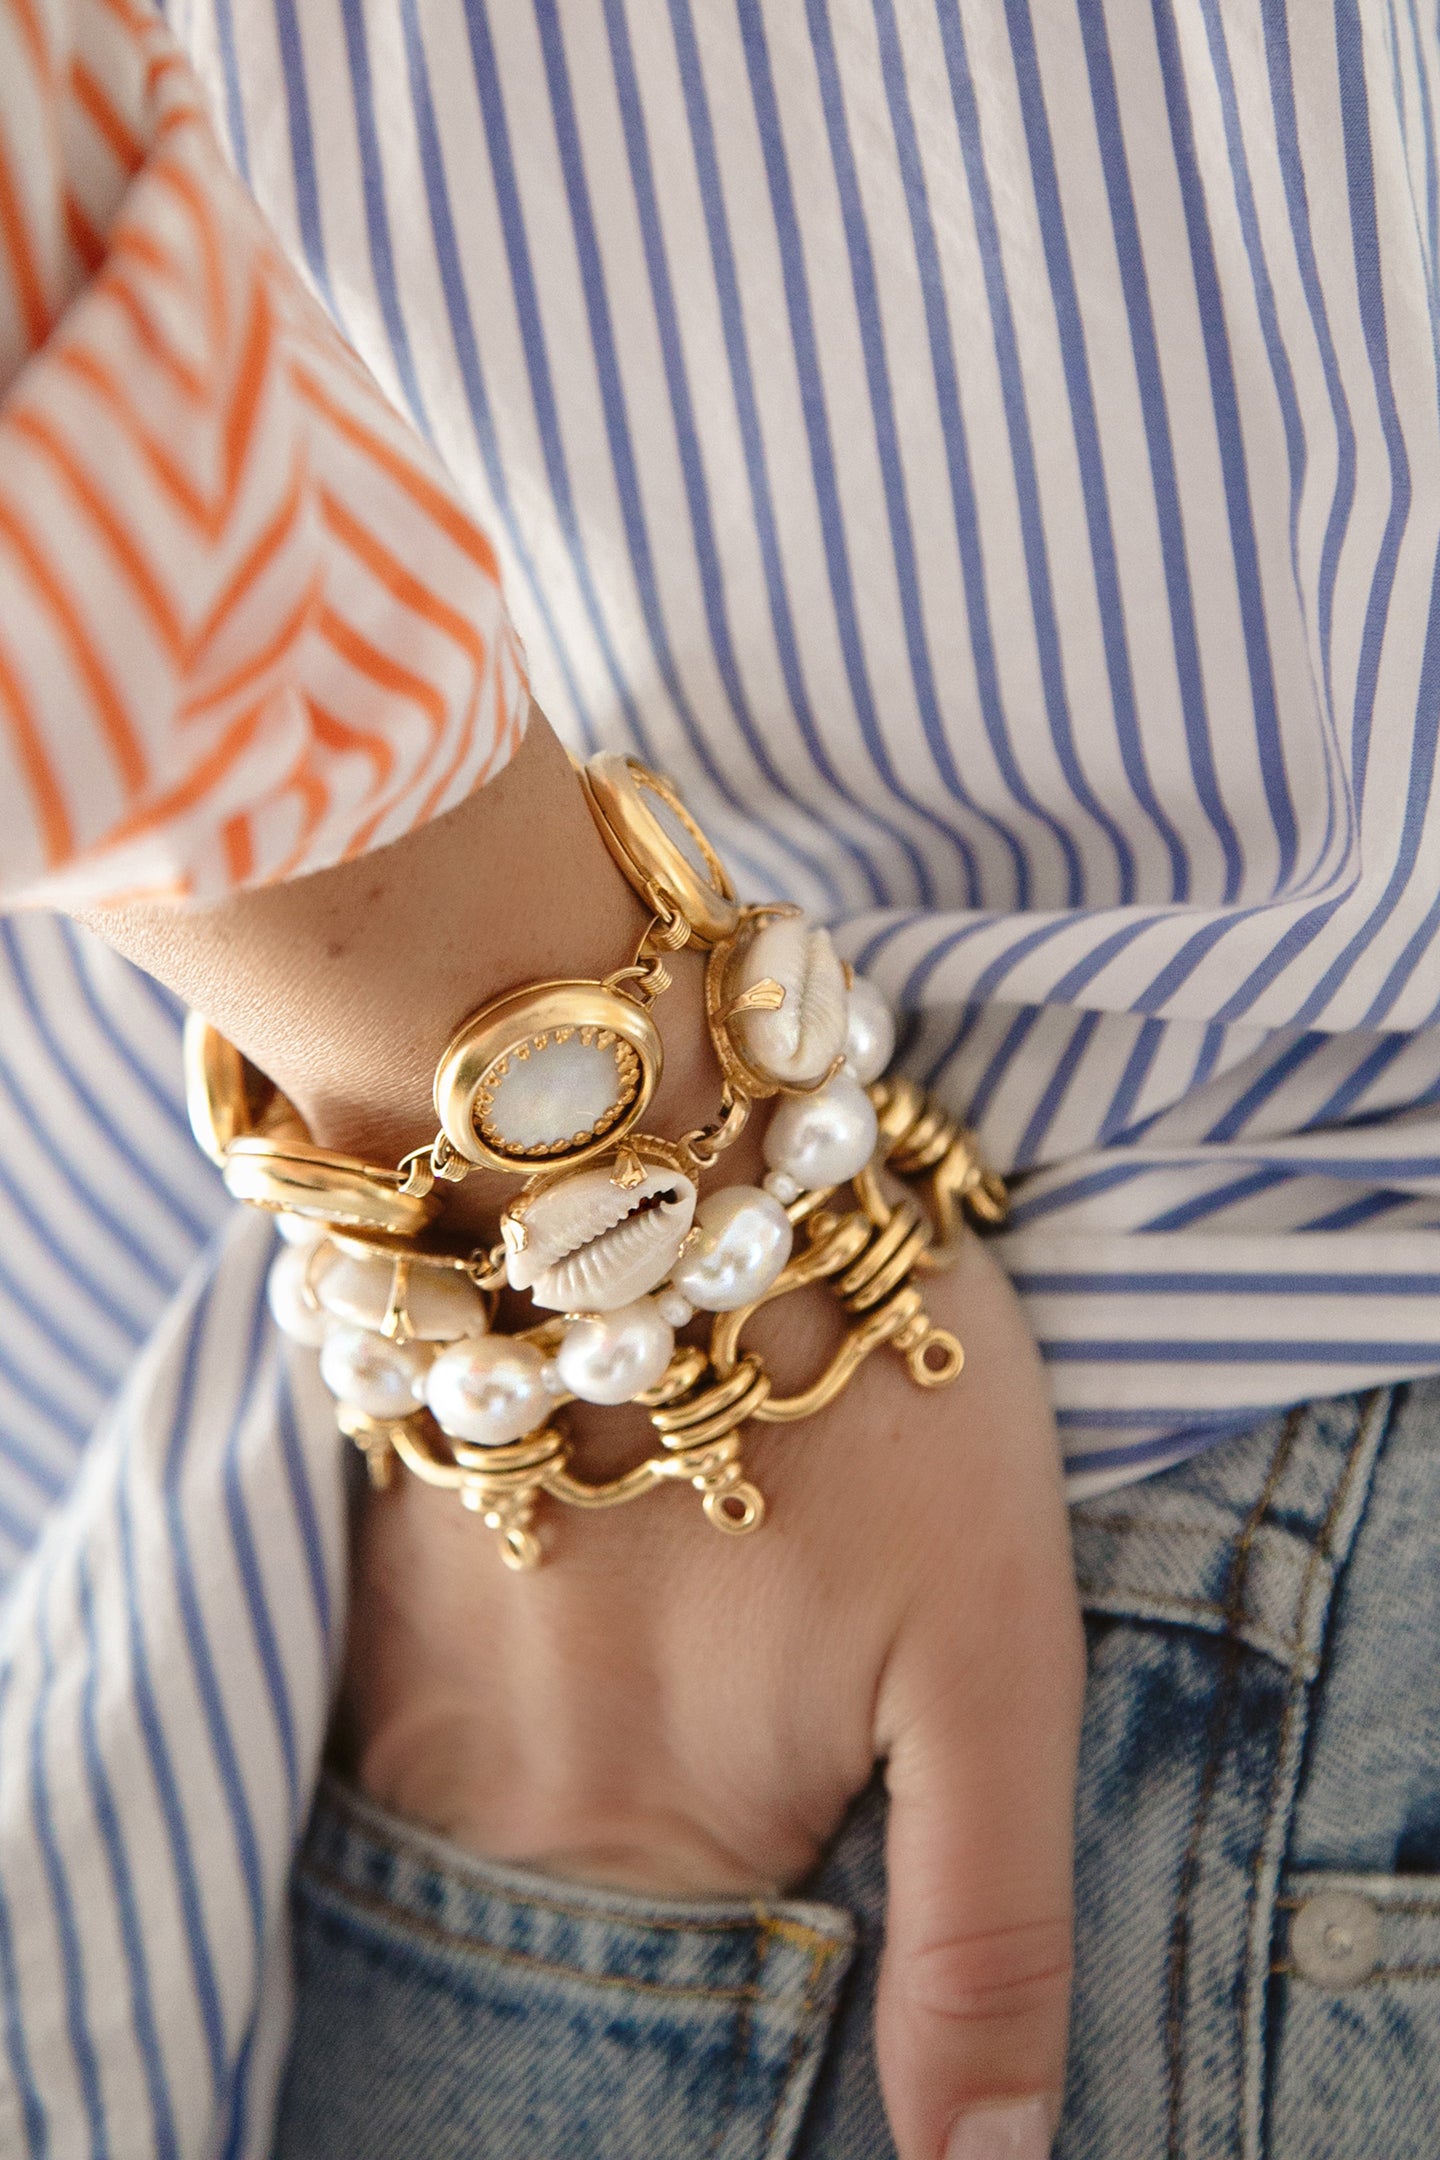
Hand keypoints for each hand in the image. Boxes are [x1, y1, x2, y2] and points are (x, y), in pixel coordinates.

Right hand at [82, 710, 1083, 2158]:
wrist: (651, 1136)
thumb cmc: (874, 1383)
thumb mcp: (1001, 1655)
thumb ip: (981, 1924)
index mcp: (661, 1843)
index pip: (669, 2056)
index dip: (732, 2014)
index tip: (777, 1887)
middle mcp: (499, 1797)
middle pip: (567, 1949)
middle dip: (657, 1903)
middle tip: (731, 1730)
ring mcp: (412, 1685)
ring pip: (490, 1840)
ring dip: (574, 1802)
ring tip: (664, 1670)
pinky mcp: (366, 1582)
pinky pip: (415, 1729)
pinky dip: (498, 1711)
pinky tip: (574, 1619)